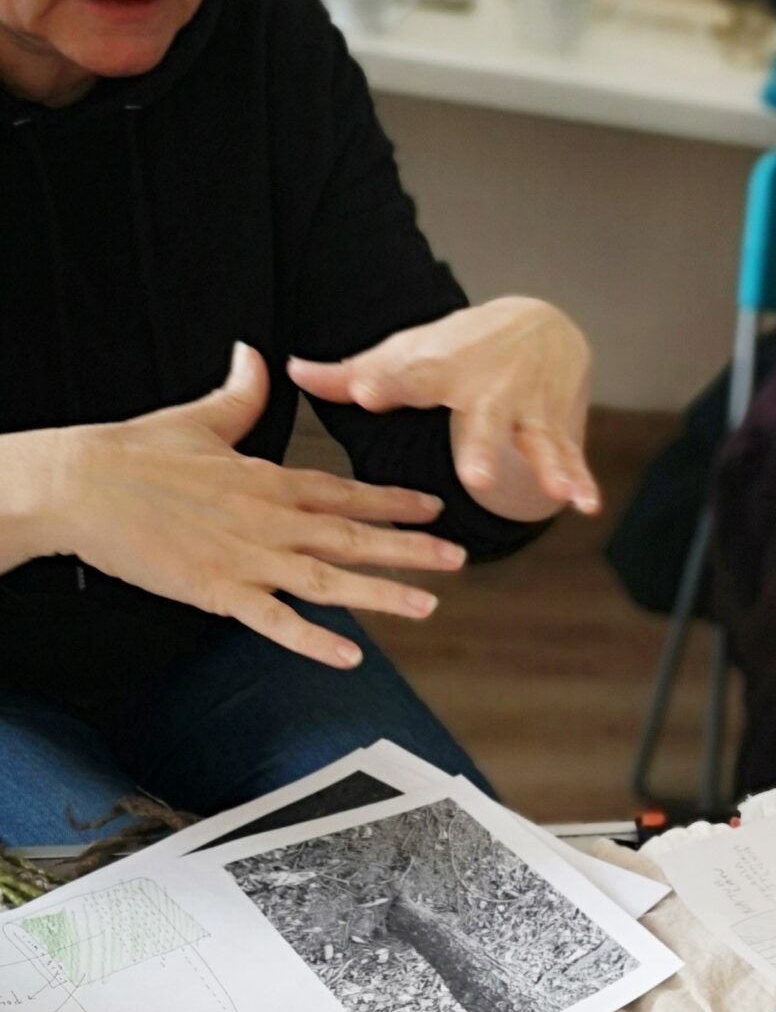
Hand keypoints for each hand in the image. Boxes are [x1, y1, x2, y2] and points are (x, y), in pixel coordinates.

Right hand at [39, 344, 464, 668]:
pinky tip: (351, 656)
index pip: (344, 489)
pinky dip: (314, 640)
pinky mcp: (218, 592)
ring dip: (381, 594)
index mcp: (268, 478)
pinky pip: (276, 622)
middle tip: (459, 557)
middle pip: (352, 534)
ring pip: (329, 580)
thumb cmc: (135, 452)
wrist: (80, 485)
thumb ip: (240, 396)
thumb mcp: (197, 418)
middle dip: (410, 547)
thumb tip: (257, 355)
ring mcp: (248, 558)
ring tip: (428, 604)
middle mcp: (269, 519)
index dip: (393, 500)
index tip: (435, 507)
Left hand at [288, 295, 597, 523]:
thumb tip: (290, 370)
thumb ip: (353, 373)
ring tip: (555, 490)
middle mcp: (486, 388)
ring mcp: (526, 409)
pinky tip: (586, 504)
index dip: (384, 382)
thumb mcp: (407, 352)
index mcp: (439, 368)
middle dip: (479, 448)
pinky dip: (581, 478)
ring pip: (534, 440)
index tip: (363, 392)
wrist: (543, 324)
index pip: (406, 375)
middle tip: (474, 476)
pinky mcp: (556, 426)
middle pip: (481, 421)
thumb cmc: (459, 347)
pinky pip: (570, 456)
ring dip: (546, 466)